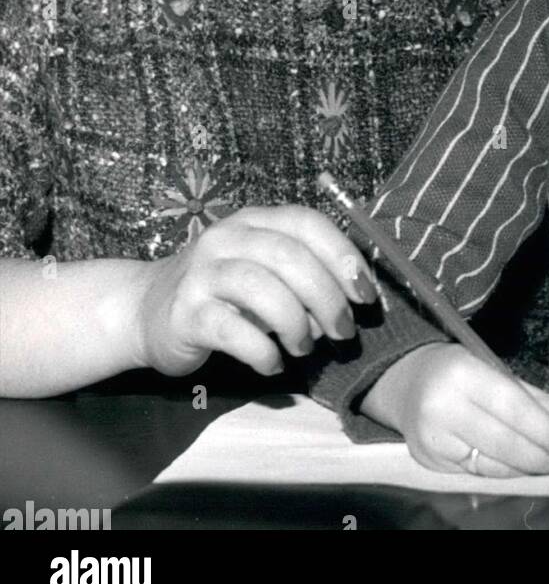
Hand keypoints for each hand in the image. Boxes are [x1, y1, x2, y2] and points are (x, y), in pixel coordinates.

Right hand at [133, 205, 377, 377]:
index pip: (307, 223)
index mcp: (254, 220)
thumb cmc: (224, 292)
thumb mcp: (265, 270)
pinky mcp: (184, 314)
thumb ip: (305, 275)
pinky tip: (273, 363)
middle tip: (344, 331)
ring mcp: (201, 273)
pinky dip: (263, 351)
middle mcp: (226, 238)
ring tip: (305, 347)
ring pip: (261, 288)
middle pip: (289, 256)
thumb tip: (355, 301)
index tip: (366, 295)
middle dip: (327, 297)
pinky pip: (233, 331)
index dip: (343, 256)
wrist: (147, 311)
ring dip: (296, 323)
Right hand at [371, 344, 548, 478]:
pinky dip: (509, 472)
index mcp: (462, 374)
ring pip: (495, 466)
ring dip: (532, 468)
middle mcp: (442, 408)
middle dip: (547, 457)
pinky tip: (526, 467)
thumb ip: (537, 402)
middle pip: (506, 443)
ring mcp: (433, 440)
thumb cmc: (460, 370)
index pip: (515, 409)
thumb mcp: (496, 370)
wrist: (406, 383)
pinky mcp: (431, 464)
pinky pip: (480, 474)